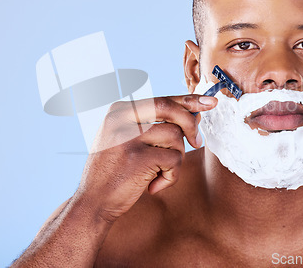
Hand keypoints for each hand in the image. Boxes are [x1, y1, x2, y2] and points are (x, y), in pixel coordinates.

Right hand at [76, 94, 217, 223]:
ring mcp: (128, 137)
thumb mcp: (125, 139)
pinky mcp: (138, 158)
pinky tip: (154, 185)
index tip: (210, 102)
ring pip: (175, 136)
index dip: (188, 100)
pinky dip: (171, 176)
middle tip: (197, 141)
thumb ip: (153, 125)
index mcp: (118, 111)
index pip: (161, 99)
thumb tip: (194, 115)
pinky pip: (174, 159)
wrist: (93, 202)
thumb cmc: (114, 171)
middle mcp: (120, 119)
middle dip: (190, 124)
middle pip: (170, 109)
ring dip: (175, 157)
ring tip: (159, 172)